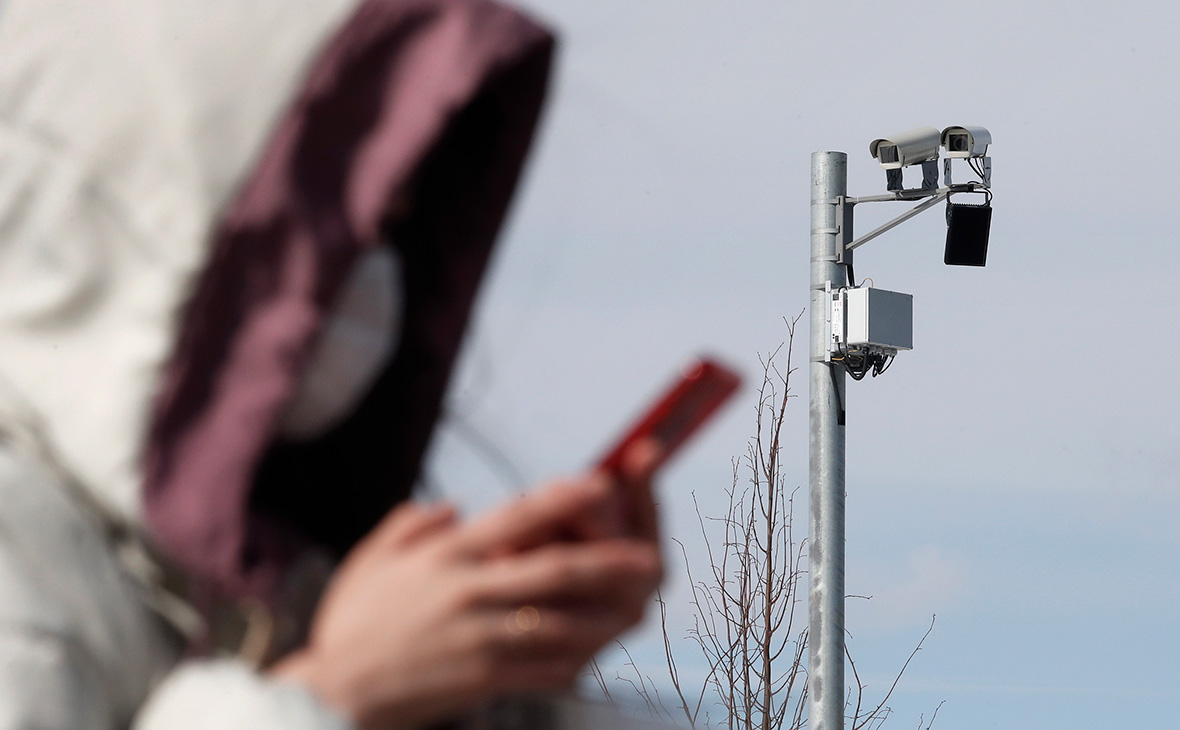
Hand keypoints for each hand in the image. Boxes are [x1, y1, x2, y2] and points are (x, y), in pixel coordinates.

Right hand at [271, 467, 661, 729]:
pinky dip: (577, 656)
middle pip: (554, 570)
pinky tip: (599, 647)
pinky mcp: (484, 677)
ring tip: (638, 603)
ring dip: (607, 611)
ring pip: (561, 621)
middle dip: (608, 559)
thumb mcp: (375, 555)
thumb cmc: (356, 617)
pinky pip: (544, 666)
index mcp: (448, 555)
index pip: (516, 517)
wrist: (337, 689)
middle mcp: (469, 592)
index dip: (564, 498)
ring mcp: (480, 637)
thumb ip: (415, 523)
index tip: (603, 482)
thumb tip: (455, 509)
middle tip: (649, 555)